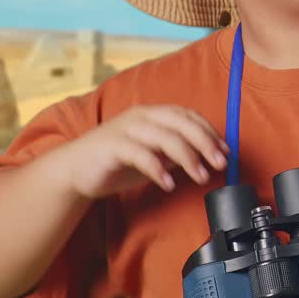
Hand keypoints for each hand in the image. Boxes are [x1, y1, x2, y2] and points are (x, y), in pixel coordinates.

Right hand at [58, 105, 229, 198]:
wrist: (73, 171)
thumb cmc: (115, 162)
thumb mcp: (152, 156)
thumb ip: (174, 154)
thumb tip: (205, 157)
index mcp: (152, 114)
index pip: (188, 116)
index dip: (209, 132)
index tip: (225, 151)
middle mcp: (141, 116)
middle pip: (181, 123)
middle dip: (205, 143)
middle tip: (219, 164)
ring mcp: (126, 129)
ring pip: (165, 137)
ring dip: (188, 158)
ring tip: (200, 177)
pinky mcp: (112, 146)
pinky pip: (141, 154)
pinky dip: (158, 169)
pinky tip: (168, 184)